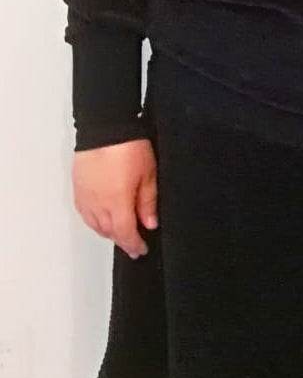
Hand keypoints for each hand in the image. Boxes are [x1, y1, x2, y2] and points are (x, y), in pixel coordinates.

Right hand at [72, 139, 158, 260]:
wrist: (105, 127)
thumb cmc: (128, 146)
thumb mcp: (148, 174)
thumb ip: (147, 202)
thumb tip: (149, 223)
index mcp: (117, 202)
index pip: (125, 234)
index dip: (134, 245)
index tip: (141, 250)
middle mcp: (98, 204)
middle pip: (109, 232)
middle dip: (122, 240)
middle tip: (134, 243)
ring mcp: (86, 197)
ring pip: (95, 225)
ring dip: (108, 232)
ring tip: (120, 232)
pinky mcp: (78, 189)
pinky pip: (85, 213)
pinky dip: (95, 221)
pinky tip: (102, 218)